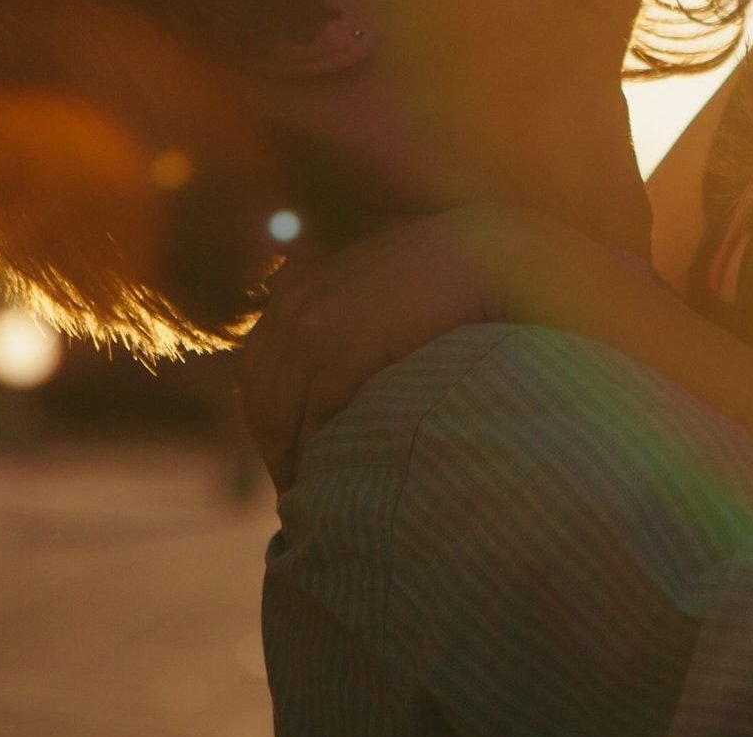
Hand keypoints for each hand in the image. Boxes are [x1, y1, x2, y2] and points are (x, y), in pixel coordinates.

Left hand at [237, 203, 600, 489]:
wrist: (493, 254)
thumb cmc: (450, 279)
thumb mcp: (385, 285)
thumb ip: (350, 307)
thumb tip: (333, 349)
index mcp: (300, 283)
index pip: (259, 368)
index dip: (268, 419)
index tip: (288, 458)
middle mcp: (296, 300)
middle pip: (260, 393)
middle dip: (274, 446)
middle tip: (296, 492)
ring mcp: (314, 320)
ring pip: (281, 409)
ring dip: (291, 458)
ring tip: (314, 498)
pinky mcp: (342, 343)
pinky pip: (317, 412)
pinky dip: (321, 451)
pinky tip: (339, 479)